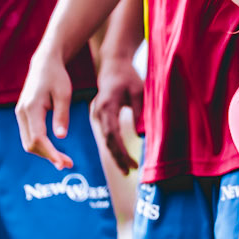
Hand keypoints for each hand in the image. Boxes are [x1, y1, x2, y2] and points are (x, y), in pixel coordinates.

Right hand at [16, 42, 75, 168]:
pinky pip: (29, 136)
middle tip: (68, 164)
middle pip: (30, 144)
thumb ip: (62, 115)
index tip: (63, 163)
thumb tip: (60, 137)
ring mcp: (20, 114)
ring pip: (28, 143)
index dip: (50, 153)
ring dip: (44, 153)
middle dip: (48, 156)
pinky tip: (54, 150)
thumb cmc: (57, 77)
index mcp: (31, 107)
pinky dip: (40, 146)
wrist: (44, 64)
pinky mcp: (23, 116)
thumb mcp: (64, 94)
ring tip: (64, 160)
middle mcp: (21, 112)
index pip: (38, 137)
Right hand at [92, 56, 143, 173]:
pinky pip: (107, 134)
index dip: (121, 152)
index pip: (112, 135)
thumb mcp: (139, 91)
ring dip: (116, 154)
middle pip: (107, 141)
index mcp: (107, 106)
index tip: (132, 164)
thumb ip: (139, 112)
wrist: (113, 65)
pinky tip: (123, 156)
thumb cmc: (128, 77)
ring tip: (129, 168)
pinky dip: (114, 146)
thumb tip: (141, 135)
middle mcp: (98, 113)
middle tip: (129, 172)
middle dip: (118, 158)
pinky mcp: (100, 117)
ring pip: (106, 140)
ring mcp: (97, 115)